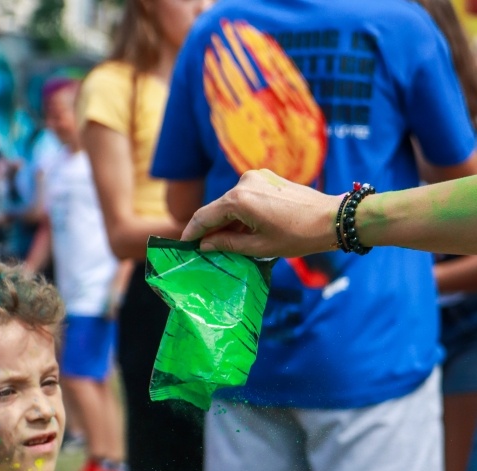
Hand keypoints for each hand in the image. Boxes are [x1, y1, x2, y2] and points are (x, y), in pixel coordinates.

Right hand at [181, 169, 340, 258]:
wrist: (330, 218)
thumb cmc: (296, 236)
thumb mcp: (259, 246)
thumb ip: (227, 243)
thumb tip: (205, 244)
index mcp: (239, 199)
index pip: (204, 216)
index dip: (191, 232)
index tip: (183, 246)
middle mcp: (244, 182)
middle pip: (217, 209)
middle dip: (209, 229)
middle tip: (202, 250)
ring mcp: (257, 177)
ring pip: (231, 204)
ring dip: (226, 223)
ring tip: (225, 245)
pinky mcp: (267, 178)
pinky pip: (244, 198)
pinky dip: (239, 215)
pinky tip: (242, 232)